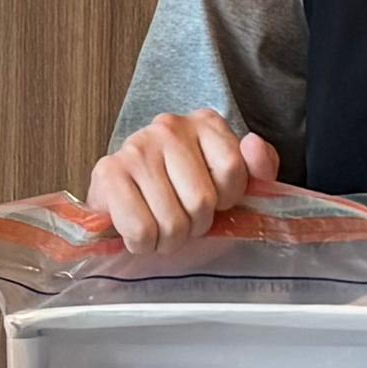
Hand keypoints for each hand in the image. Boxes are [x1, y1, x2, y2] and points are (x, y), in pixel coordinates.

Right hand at [89, 109, 275, 260]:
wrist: (126, 208)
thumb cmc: (183, 198)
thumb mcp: (232, 186)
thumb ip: (258, 169)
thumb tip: (253, 144)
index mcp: (206, 123)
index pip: (233, 168)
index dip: (226, 200)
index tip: (213, 201)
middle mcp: (170, 127)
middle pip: (201, 201)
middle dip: (195, 226)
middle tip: (182, 219)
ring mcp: (136, 147)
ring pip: (172, 220)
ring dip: (169, 240)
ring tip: (161, 227)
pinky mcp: (108, 172)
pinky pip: (141, 230)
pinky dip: (143, 244)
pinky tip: (140, 232)